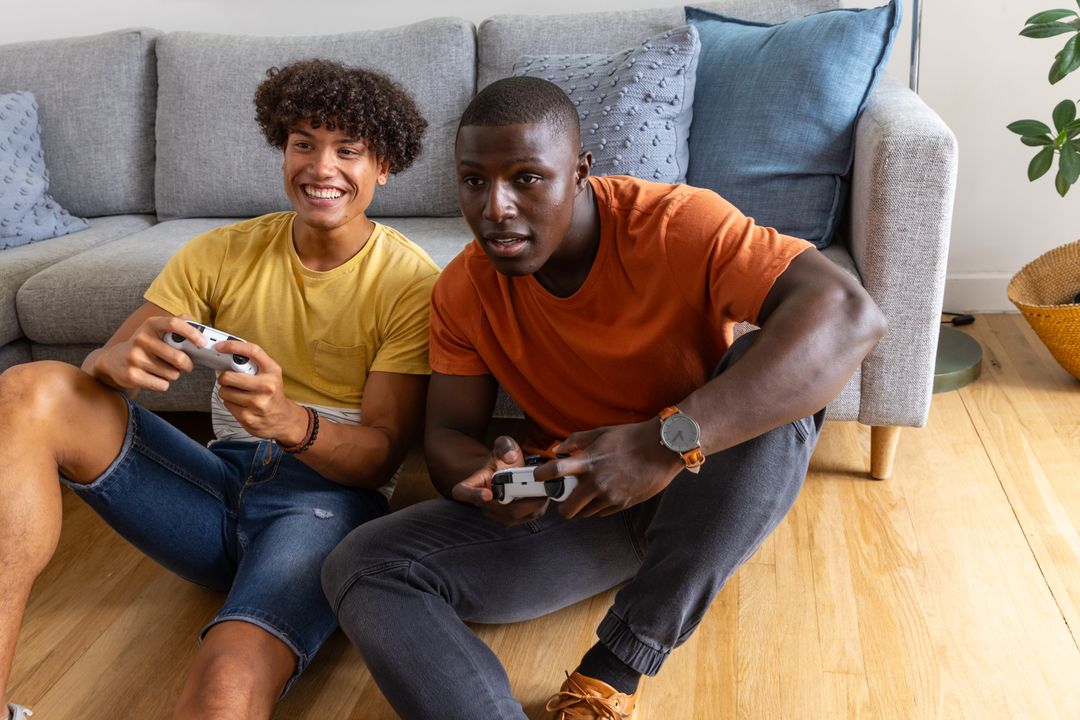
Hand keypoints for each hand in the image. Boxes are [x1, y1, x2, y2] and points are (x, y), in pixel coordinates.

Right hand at [90, 314, 202, 391]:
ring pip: (172, 374)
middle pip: (177, 357)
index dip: (192, 333)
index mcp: (150, 325)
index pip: (174, 324)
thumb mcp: (155, 331)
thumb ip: (176, 325)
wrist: (113, 361)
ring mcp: (134, 358)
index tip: (203, 343)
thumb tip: (198, 325)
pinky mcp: (132, 376)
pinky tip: (154, 377)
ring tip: (163, 369)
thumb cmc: (143, 346)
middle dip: (188, 365)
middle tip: (187, 365)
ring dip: (173, 374)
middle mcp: (140, 339)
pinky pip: (162, 385)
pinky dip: (163, 384)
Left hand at [214, 341, 307, 443]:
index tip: (220, 346)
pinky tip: (241, 404)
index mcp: (273, 372)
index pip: (252, 351)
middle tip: (229, 380)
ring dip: (227, 392)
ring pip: (224, 392)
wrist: (283, 419)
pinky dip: (230, 403)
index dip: (233, 346)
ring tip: (237, 393)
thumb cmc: (273, 393)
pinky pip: (227, 404)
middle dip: (224, 378)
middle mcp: (267, 386)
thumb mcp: (271, 374)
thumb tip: (228, 354)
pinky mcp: (247, 417)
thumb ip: (254, 363)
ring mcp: (257, 403)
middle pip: (229, 377)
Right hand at [451, 435, 549, 525]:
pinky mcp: (511, 519)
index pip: (462, 492)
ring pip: (513, 516)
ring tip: (543, 490)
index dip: (472, 495)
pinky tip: (543, 496)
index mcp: (472, 483)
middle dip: (518, 500)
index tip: (487, 494)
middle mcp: (481, 502)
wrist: (508, 470)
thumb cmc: (502, 458)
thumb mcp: (504, 444)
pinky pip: (524, 519)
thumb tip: (510, 457)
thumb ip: (505, 446)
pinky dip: (537, 509)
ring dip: (531, 505)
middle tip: (537, 488)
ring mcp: (496, 513)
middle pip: (497, 509)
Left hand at [534, 419, 684, 518]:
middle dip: (562, 506)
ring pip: (585, 513)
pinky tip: (604, 494)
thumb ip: (576, 440)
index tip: (539, 477)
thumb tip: (558, 449)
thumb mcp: (601, 432)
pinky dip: (598, 506)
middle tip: (564, 498)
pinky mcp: (622, 504)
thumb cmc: (632, 437)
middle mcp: (596, 482)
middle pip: (567, 508)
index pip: (555, 471)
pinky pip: (602, 512)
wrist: (662, 448)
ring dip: (582, 506)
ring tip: (588, 494)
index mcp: (588, 461)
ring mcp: (609, 496)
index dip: (542, 476)